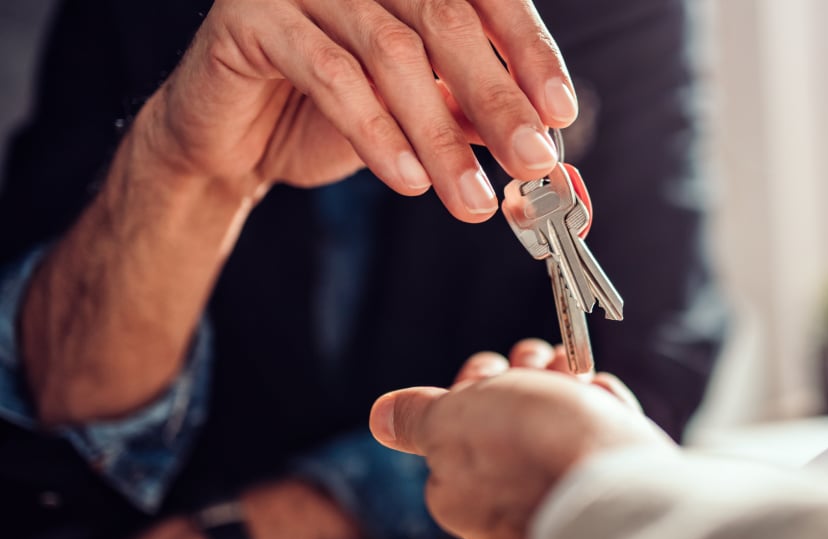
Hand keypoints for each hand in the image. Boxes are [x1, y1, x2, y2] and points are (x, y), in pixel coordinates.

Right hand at [141, 0, 576, 220]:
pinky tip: (409, 180)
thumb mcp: (418, 116)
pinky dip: (376, 132)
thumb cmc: (331, 118)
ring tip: (472, 199)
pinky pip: (329, 74)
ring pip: (390, 52)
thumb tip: (544, 147)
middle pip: (445, 20)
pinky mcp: (252, 15)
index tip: (560, 111)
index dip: (529, 51)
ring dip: (439, 134)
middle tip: (532, 161)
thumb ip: (472, 117)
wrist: (233, 143)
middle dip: (497, 98)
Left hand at [369, 340, 675, 538]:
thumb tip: (380, 417)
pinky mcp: (607, 492)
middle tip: (539, 361)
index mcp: (457, 493)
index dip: (476, 386)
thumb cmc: (531, 443)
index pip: (457, 428)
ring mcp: (558, 501)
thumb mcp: (454, 417)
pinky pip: (600, 442)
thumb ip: (417, 417)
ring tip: (578, 375)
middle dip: (526, 379)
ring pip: (559, 427)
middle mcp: (504, 506)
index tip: (494, 369)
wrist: (619, 482)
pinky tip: (606, 403)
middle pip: (509, 424)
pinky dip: (605, 413)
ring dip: (568, 386)